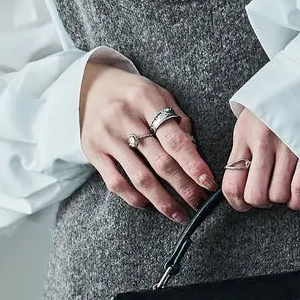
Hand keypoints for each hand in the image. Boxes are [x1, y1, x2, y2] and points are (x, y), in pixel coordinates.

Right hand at [79, 61, 217, 223]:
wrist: (91, 86)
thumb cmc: (134, 93)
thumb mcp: (159, 94)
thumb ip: (179, 120)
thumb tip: (194, 152)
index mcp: (146, 100)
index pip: (175, 139)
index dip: (194, 164)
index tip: (208, 183)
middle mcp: (124, 118)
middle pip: (160, 162)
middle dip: (183, 186)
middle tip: (199, 202)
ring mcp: (106, 137)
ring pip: (139, 177)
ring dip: (162, 200)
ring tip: (179, 213)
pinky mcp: (93, 152)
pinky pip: (115, 182)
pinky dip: (133, 197)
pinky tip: (148, 204)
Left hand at [223, 107, 299, 211]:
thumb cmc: (273, 105)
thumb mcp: (248, 123)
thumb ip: (242, 151)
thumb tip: (239, 186)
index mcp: (244, 136)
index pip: (232, 184)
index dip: (236, 202)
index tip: (242, 203)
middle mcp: (264, 143)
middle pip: (255, 196)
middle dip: (260, 202)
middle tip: (265, 193)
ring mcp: (288, 147)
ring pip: (278, 196)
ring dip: (280, 198)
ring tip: (282, 185)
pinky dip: (297, 200)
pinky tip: (295, 196)